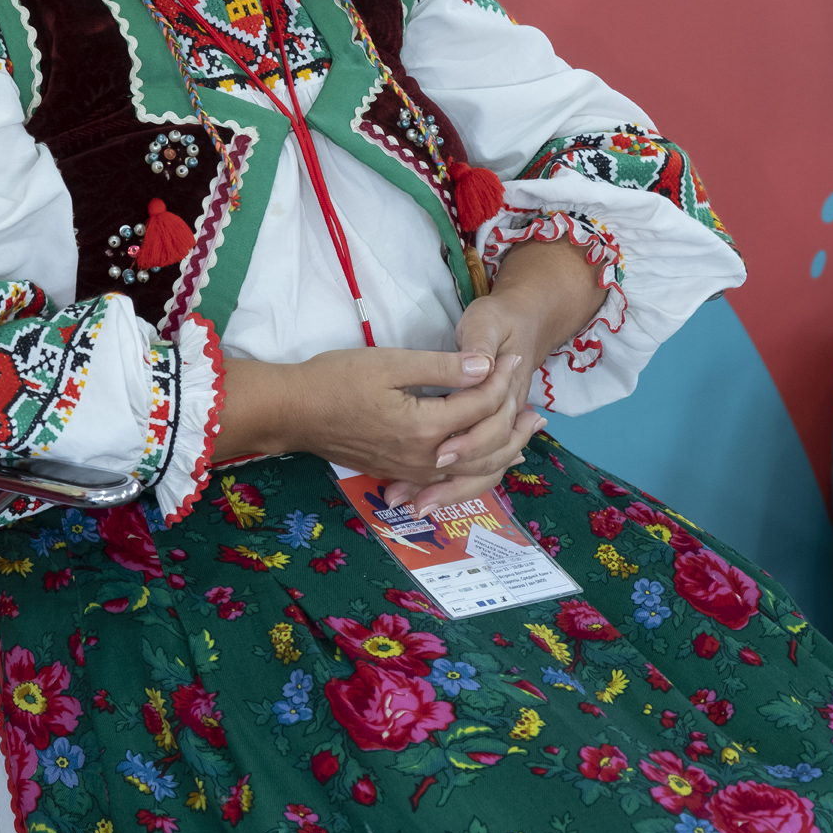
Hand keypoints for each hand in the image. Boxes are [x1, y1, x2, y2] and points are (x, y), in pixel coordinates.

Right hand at [214, 344, 537, 493]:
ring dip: (504, 452)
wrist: (293, 413)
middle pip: (486, 445)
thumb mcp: (390, 363)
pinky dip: (476, 468)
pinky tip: (486, 458)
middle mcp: (424, 458)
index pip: (479, 405)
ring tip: (525, 437)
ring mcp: (412, 471)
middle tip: (539, 409)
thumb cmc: (335, 380)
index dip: (501, 377)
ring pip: (472, 470)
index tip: (515, 354)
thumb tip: (486, 365)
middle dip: (514, 424)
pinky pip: (451, 479)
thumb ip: (442, 368)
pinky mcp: (401, 473)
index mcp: (424, 427)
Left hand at [383, 233, 608, 512]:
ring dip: (449, 491)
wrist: (530, 317)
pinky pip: (478, 466)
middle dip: (448, 484)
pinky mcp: (489, 427)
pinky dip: (454, 483)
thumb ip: (477, 343)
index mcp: (505, 395)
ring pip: (481, 471)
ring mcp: (499, 426)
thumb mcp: (486, 322)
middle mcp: (505, 419)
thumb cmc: (503, 319)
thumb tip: (477, 365)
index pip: (487, 429)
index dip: (462, 444)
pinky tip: (424, 492)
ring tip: (412, 504)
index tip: (434, 454)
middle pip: (483, 463)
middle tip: (411, 499)